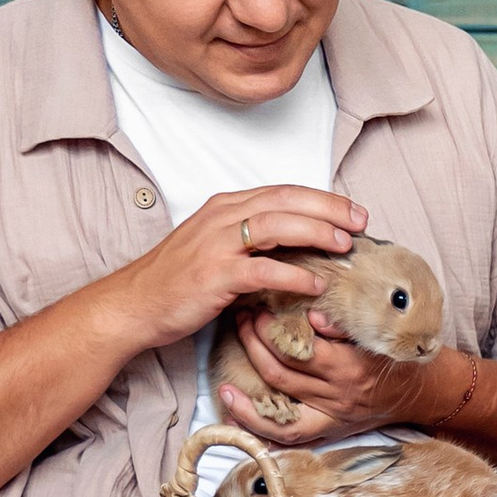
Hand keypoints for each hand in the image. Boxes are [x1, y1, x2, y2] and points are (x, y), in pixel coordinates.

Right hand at [117, 184, 366, 353]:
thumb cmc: (178, 281)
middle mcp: (221, 217)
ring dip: (316, 233)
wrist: (135, 304)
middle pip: (285, 201)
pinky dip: (294, 275)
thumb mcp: (218, 249)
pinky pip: (263, 270)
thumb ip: (254, 242)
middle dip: (329, 209)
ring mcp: (216, 244)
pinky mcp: (214, 275)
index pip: (282, 192)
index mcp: (225, 207)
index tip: (352, 211)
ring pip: (276, 226)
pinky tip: (317, 284)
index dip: (322, 198)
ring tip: (345, 247)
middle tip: (361, 223)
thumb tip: (299, 246)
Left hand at [218, 301, 443, 444]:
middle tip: (242, 321)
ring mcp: (333, 418)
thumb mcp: (382, 332)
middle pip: (283, 374)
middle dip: (255, 345)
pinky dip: (259, 428)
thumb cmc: (402, 356)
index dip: (272, 330)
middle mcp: (339, 396)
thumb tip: (311, 314)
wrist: (424, 392)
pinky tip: (235, 415)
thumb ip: (345, 325)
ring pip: (281, 409)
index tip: (258, 309)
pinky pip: (290, 437)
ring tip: (227, 376)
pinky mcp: (330, 432)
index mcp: (350, 367)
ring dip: (249, 388)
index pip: (300, 350)